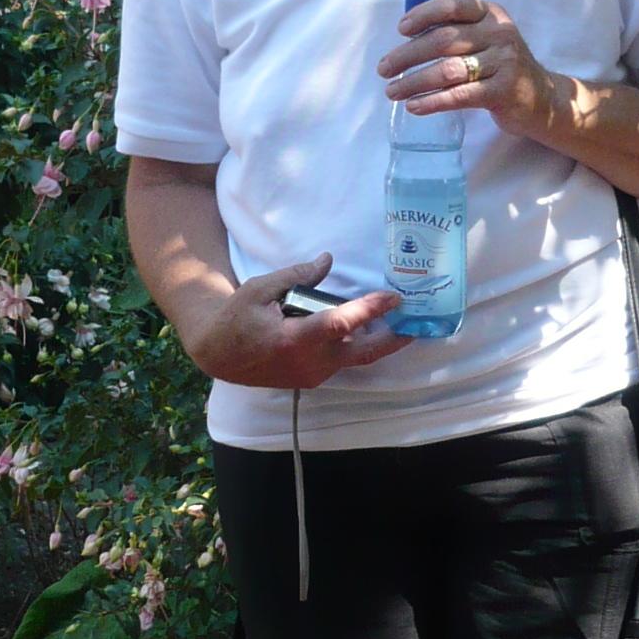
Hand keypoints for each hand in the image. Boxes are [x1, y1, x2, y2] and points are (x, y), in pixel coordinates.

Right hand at [189, 253, 407, 390]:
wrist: (218, 355)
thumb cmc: (236, 318)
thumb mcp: (260, 288)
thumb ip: (297, 275)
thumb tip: (328, 260)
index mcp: (293, 339)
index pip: (341, 324)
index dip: (371, 310)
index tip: (395, 298)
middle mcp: (308, 363)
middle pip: (363, 352)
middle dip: (395, 338)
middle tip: (420, 321)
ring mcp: (312, 375)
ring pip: (356, 357)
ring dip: (378, 339)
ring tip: (401, 319)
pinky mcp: (313, 379)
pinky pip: (343, 360)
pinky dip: (358, 344)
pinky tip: (369, 328)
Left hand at [378, 0, 558, 140]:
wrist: (541, 97)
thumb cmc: (501, 64)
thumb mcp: (485, 36)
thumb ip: (454, 23)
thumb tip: (409, 9)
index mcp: (491, 13)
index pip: (454, 4)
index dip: (424, 14)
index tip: (401, 29)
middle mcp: (499, 33)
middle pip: (444, 40)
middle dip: (407, 55)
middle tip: (383, 69)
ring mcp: (504, 62)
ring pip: (448, 70)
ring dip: (413, 82)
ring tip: (392, 91)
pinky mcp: (503, 91)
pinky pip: (459, 96)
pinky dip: (432, 102)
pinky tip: (414, 106)